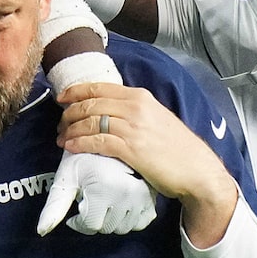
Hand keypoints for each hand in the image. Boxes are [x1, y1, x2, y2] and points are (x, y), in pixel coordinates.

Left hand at [57, 81, 238, 245]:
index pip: (99, 88)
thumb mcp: (156, 119)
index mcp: (140, 97)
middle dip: (69, 114)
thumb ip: (134, 113)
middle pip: (90, 104)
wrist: (196, 169)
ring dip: (70, 130)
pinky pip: (96, 141)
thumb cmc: (177, 148)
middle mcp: (135, 108)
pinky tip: (70, 147)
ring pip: (90, 122)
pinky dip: (79, 143)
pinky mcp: (130, 149)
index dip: (75, 92)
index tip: (61, 98)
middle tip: (60, 125)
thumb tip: (109, 115)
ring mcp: (132, 128)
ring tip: (62, 139)